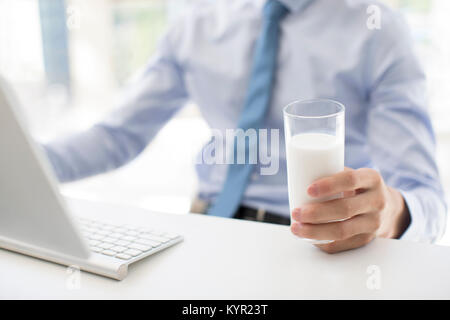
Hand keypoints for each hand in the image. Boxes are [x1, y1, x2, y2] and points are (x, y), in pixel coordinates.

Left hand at [290, 168, 410, 252]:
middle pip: (344, 209)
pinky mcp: (367, 239)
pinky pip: (342, 244)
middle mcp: (376, 201)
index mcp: (371, 179)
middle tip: (296, 212)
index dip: (328, 185)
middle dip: (315, 213)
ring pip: (342, 231)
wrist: (387, 207)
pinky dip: (322, 242)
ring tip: (296, 228)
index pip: (350, 180)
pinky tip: (307, 238)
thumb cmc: (359, 187)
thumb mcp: (354, 175)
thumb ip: (332, 173)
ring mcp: (373, 223)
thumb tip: (298, 174)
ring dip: (315, 231)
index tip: (308, 190)